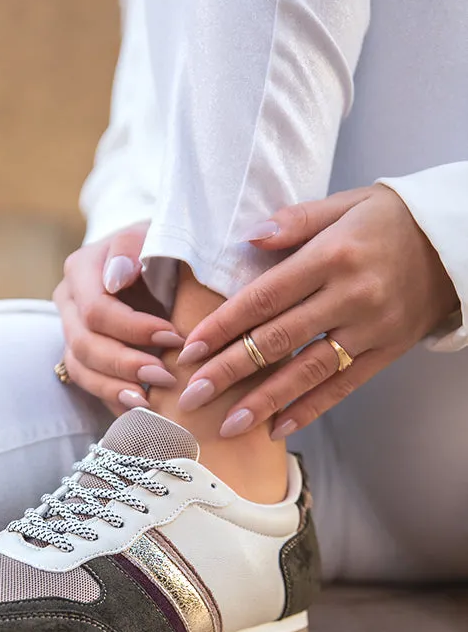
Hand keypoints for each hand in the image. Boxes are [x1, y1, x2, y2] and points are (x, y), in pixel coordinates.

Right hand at [53, 225, 182, 413]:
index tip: (175, 337)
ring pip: (81, 369)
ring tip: (148, 404)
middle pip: (85, 344)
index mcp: (81, 269)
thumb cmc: (159, 244)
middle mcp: (69, 302)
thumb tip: (116, 278)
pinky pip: (90, 385)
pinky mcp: (84, 355)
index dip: (133, 328)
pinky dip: (113, 401)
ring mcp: (72, 331)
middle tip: (167, 377)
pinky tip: (139, 414)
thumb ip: (132, 246)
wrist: (155, 258)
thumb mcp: (152, 232)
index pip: (96, 309)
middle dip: (126, 364)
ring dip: (115, 389)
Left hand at [177, 185, 458, 437]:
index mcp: (333, 256)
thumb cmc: (390, 220)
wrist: (455, 243)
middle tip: (193, 396)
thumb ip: (295, 220)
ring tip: (228, 425)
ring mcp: (371, 330)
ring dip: (265, 401)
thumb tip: (249, 237)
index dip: (224, 325)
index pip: (266, 296)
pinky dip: (310, 409)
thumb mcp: (345, 203)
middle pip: (280, 340)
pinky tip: (278, 428)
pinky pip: (344, 386)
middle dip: (231, 370)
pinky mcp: (386, 353)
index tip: (190, 349)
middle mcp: (351, 296)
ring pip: (309, 371)